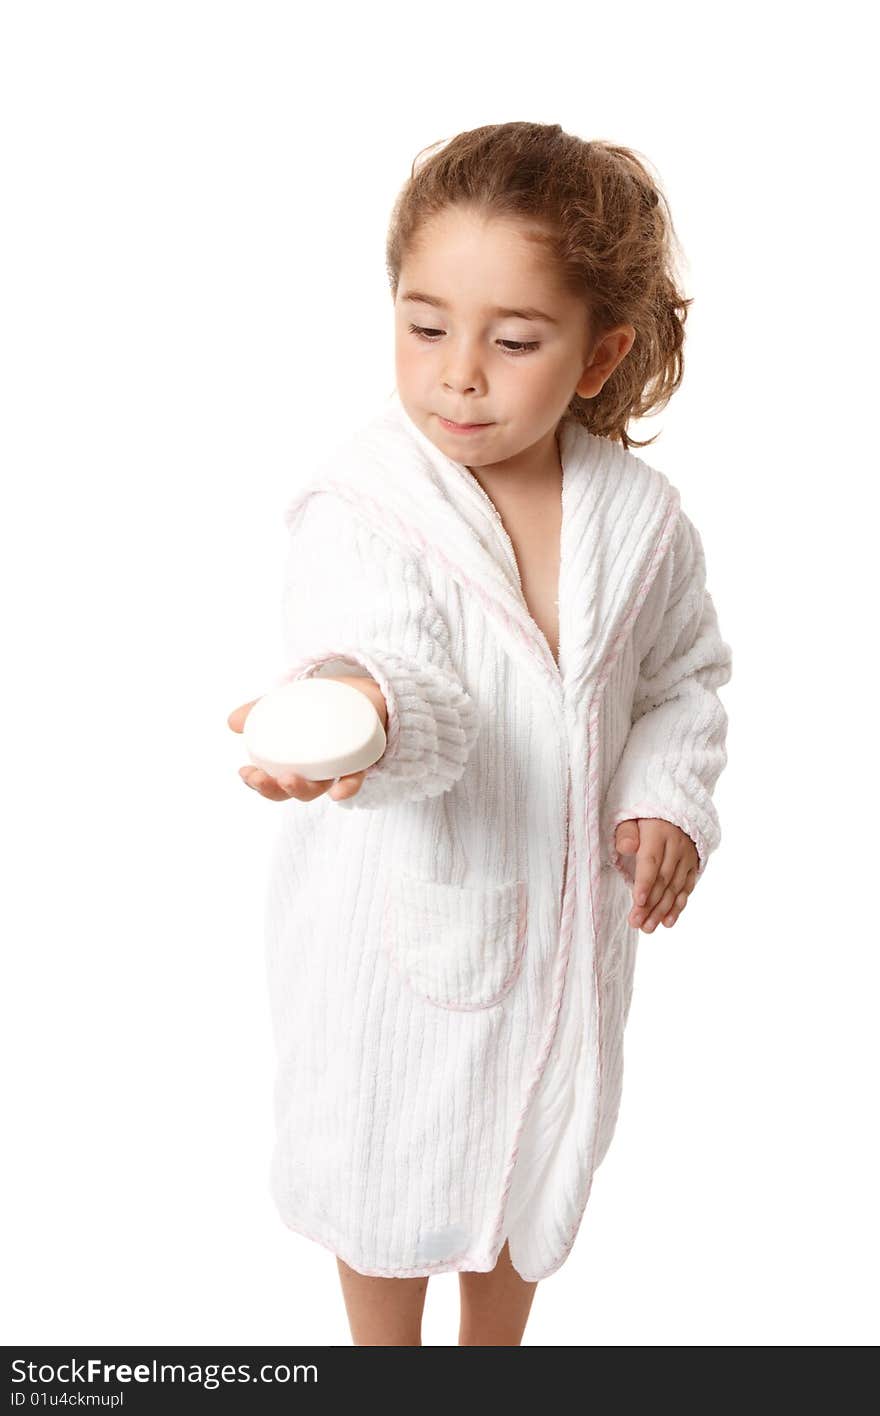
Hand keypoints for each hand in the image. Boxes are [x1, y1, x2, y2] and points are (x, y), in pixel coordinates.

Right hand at [226, 698, 368, 802]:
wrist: (360, 693)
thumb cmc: (317, 706)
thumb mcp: (285, 704)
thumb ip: (259, 711)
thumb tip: (232, 722)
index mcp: (294, 763)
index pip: (272, 782)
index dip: (257, 783)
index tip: (245, 772)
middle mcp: (315, 772)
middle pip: (293, 791)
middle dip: (273, 789)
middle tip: (260, 779)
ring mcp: (338, 768)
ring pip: (319, 787)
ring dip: (301, 789)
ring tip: (289, 780)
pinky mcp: (362, 760)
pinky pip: (354, 778)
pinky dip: (346, 787)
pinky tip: (338, 792)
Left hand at [613, 817, 698, 931]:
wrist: (674, 810)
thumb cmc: (644, 818)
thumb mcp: (630, 817)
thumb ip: (626, 833)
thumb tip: (627, 847)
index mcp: (659, 832)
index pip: (651, 860)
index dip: (645, 882)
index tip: (638, 901)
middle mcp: (677, 845)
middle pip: (663, 879)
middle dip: (650, 904)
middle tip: (636, 923)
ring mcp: (687, 857)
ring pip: (675, 887)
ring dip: (662, 910)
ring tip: (647, 928)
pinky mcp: (693, 866)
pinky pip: (686, 889)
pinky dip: (677, 906)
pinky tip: (668, 922)